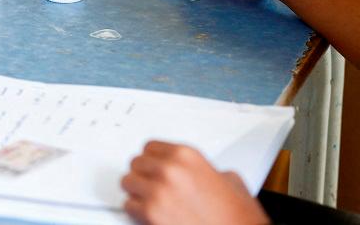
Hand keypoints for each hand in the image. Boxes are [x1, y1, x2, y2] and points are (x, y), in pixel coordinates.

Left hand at [121, 141, 268, 224]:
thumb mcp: (230, 181)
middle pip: (136, 163)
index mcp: (187, 156)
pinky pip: (129, 206)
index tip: (153, 166)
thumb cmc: (237, 218)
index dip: (153, 159)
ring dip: (137, 192)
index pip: (150, 147)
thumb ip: (205, 170)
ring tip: (150, 200)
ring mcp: (157, 192)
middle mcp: (169, 170)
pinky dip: (137, 211)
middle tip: (152, 185)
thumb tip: (195, 172)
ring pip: (128, 183)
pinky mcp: (150, 214)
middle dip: (144, 175)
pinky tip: (150, 215)